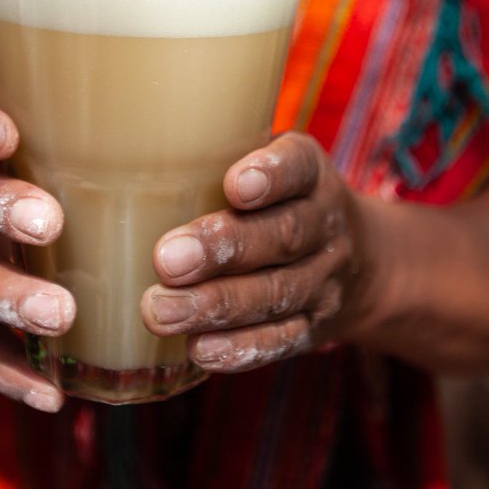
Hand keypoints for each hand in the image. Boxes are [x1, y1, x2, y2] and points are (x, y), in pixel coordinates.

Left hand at [140, 132, 359, 371]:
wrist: (366, 262)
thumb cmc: (281, 197)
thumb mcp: (270, 159)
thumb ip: (219, 149)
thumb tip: (122, 139)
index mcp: (312, 174)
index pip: (299, 167)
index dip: (270, 175)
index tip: (235, 185)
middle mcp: (326, 225)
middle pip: (283, 236)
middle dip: (223, 248)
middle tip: (166, 260)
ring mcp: (324, 281)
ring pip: (276, 294)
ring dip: (217, 305)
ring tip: (159, 311)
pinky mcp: (315, 328)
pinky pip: (282, 341)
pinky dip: (240, 349)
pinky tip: (198, 349)